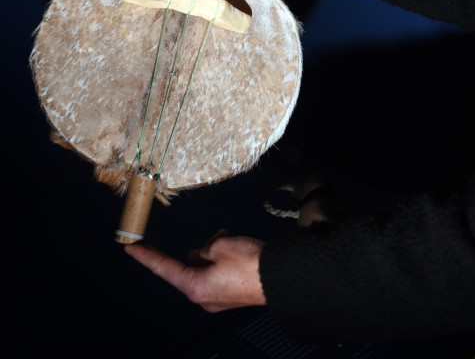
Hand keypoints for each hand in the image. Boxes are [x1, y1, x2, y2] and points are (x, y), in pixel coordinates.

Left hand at [125, 232, 265, 311]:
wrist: (281, 278)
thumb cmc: (251, 265)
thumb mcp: (221, 247)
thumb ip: (205, 249)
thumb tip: (202, 254)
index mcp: (196, 287)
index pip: (164, 268)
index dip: (147, 256)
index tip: (130, 248)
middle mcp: (203, 296)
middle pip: (188, 266)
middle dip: (201, 249)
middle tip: (218, 238)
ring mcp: (217, 297)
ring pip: (204, 267)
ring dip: (213, 251)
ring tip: (231, 242)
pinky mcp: (229, 294)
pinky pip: (217, 273)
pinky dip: (222, 259)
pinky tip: (235, 248)